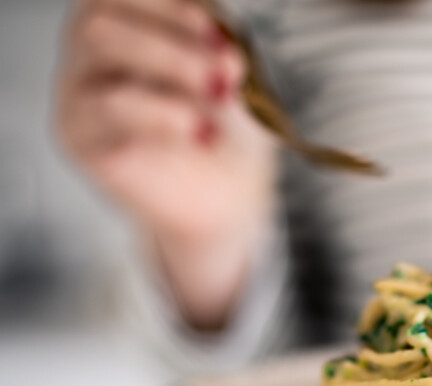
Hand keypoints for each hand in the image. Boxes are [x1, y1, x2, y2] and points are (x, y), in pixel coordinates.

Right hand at [55, 0, 276, 328]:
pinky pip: (107, 119)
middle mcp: (89, 51)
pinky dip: (163, 121)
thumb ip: (219, 50)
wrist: (222, 196)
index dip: (172, 6)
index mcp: (123, 20)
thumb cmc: (223, 125)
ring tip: (219, 105)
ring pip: (103, 68)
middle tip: (227, 75)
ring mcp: (77, 94)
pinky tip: (203, 135)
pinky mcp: (80, 140)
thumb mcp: (229, 75)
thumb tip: (226, 49)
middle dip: (174, 45)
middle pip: (101, 24)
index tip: (221, 33)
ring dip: (171, 75)